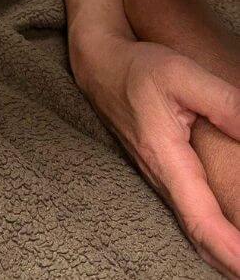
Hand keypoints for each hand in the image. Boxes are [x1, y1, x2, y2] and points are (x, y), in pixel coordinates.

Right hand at [73, 30, 239, 277]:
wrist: (99, 66)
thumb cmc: (137, 69)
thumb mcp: (182, 73)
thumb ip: (224, 103)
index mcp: (165, 156)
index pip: (201, 218)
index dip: (228, 250)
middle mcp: (159, 176)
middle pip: (198, 236)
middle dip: (229, 263)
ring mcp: (157, 177)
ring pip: (193, 229)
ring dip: (222, 252)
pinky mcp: (160, 171)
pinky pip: (189, 214)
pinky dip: (211, 235)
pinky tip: (228, 240)